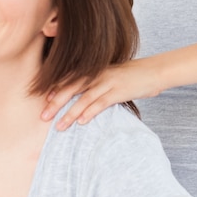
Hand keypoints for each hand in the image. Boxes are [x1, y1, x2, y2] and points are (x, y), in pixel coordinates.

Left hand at [41, 59, 161, 130]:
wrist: (154, 71)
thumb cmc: (133, 75)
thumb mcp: (112, 74)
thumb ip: (98, 81)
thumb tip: (85, 94)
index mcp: (95, 69)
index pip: (70, 78)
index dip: (55, 88)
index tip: (43, 100)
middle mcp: (98, 74)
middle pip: (71, 88)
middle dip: (56, 102)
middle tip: (43, 116)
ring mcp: (108, 82)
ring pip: (83, 98)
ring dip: (70, 113)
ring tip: (59, 126)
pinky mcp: (119, 91)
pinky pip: (101, 103)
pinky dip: (90, 112)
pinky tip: (81, 122)